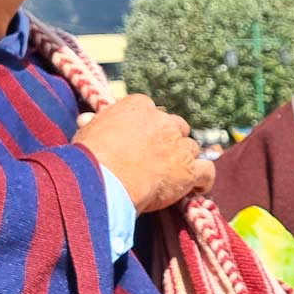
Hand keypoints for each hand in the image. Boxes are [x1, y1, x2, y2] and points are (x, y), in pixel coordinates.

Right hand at [72, 94, 213, 211]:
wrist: (105, 178)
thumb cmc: (91, 156)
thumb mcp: (87, 132)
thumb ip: (94, 124)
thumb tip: (87, 120)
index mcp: (138, 106)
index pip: (150, 110)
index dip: (147, 126)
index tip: (140, 138)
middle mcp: (163, 121)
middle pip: (176, 126)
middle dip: (169, 140)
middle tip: (158, 157)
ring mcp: (179, 145)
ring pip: (190, 148)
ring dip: (184, 159)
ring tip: (173, 174)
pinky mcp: (189, 170)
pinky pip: (207, 170)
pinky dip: (204, 179)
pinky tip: (198, 187)